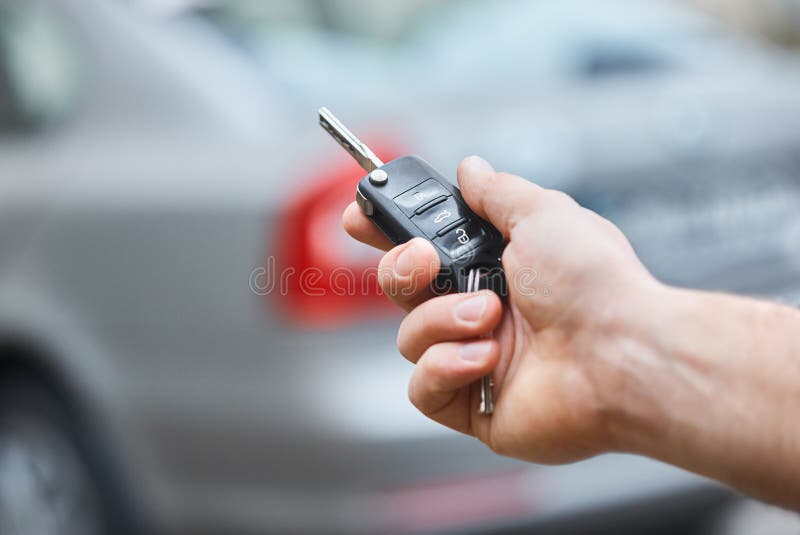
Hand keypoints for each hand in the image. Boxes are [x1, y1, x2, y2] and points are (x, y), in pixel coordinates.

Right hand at [343, 156, 659, 462]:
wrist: (623, 354)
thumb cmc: (594, 284)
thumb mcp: (542, 214)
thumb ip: (497, 191)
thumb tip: (470, 168)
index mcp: (496, 268)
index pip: (425, 248)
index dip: (388, 234)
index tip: (358, 217)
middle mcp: (482, 312)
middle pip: (403, 290)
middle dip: (402, 269)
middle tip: (425, 260)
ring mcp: (476, 361)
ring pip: (409, 337)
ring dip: (442, 319)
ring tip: (491, 315)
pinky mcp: (473, 408)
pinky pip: (422, 388)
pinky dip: (446, 367)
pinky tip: (486, 359)